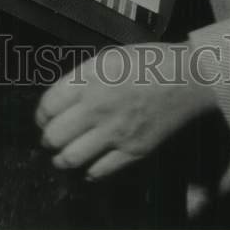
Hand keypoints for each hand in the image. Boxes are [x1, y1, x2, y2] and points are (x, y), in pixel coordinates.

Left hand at [35, 43, 218, 179]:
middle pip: (54, 135)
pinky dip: (89, 172)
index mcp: (91, 77)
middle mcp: (98, 105)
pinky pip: (99, 171)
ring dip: (62, 159)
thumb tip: (61, 100)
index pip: (48, 105)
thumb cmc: (150, 62)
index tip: (43, 118)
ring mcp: (116, 130)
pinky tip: (90, 165)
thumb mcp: (109, 58)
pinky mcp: (133, 150)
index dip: (41, 115)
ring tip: (63, 156)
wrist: (189, 76)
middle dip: (47, 139)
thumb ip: (83, 78)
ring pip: (71, 158)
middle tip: (50, 138)